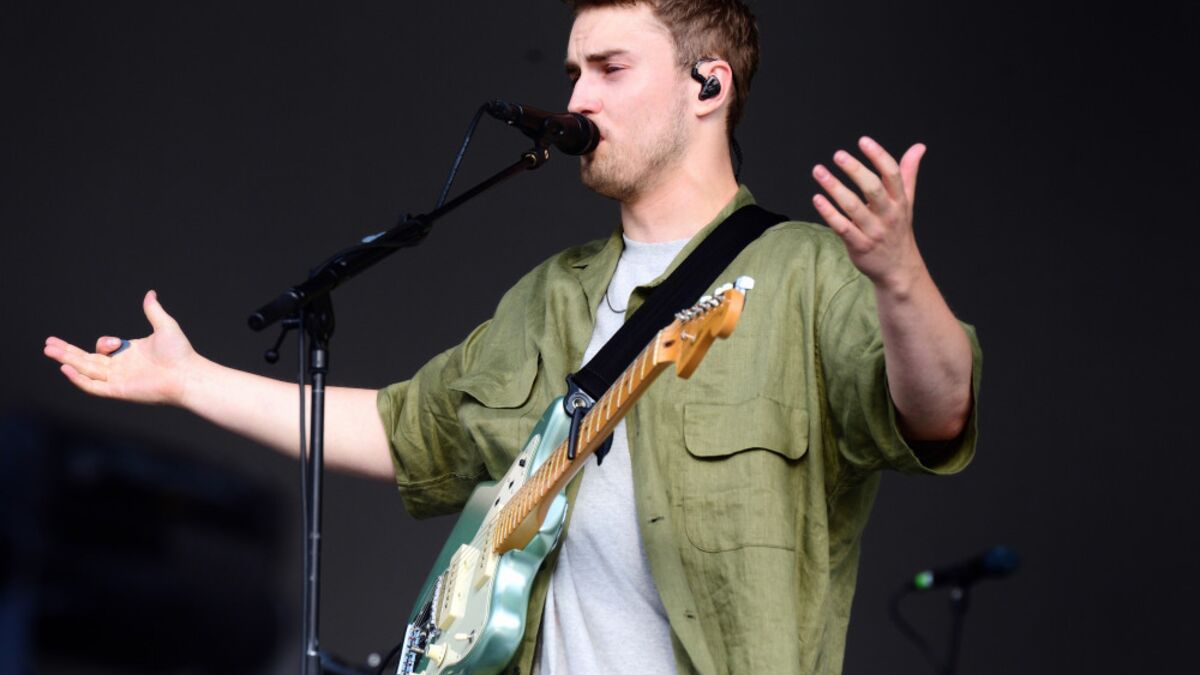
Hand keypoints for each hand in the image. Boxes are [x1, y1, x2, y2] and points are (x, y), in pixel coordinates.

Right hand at [44, 290, 198, 405]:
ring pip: (85, 371)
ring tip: (49, 352)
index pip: (102, 350)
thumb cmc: (181, 353)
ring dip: (67, 361)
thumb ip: (153, 310)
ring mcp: (118, 380)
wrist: (188, 374)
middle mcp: (121, 368)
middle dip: (67, 352)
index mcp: (128, 354)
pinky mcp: (118, 391)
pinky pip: (93, 386)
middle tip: (48, 345)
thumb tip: (150, 294)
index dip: (102, 344)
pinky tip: (65, 369)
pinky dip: (78, 379)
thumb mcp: (164, 326)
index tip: (114, 343)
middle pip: (86, 360)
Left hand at [811, 136, 927, 292]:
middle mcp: (888, 215)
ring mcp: (874, 231)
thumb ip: (908, 173)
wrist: (899, 269)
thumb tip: (919, 147)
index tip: (863, 141)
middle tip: (838, 154)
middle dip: (855, 169)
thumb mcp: (907, 202)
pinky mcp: (859, 246)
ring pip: (853, 207)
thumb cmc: (898, 230)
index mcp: (900, 201)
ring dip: (834, 187)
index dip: (878, 156)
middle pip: (872, 188)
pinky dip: (829, 213)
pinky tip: (817, 198)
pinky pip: (842, 227)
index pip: (892, 174)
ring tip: (819, 171)